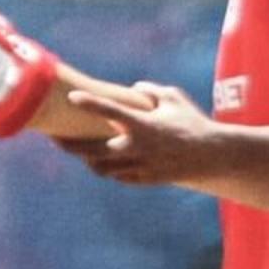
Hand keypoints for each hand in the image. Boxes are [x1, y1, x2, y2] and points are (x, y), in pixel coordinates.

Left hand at [64, 81, 212, 182]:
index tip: (72, 96)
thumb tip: (132, 88)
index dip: (88, 102)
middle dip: (70, 145)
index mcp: (142, 124)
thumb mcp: (173, 98)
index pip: (109, 110)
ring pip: (102, 167)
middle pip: (92, 149)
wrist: (212, 156)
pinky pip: (119, 176)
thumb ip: (149, 90)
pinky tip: (105, 163)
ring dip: (89, 160)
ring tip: (79, 153)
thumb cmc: (193, 122)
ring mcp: (140, 166)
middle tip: (55, 139)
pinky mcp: (146, 179)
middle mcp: (137, 146)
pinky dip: (110, 169)